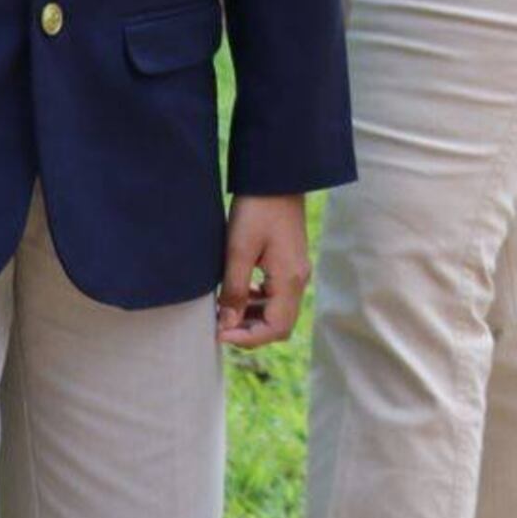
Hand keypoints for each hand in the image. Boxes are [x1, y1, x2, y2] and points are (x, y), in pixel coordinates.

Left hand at [216, 195, 309, 348]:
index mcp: (289, 280)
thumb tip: (226, 324)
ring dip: (251, 317)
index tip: (218, 332)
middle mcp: (298, 280)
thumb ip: (233, 290)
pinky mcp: (289, 264)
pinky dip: (256, 302)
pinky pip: (276, 296)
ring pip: (277, 311)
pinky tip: (236, 292)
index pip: (275, 328)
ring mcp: (296, 272)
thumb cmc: (256, 211)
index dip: (247, 338)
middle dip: (249, 331)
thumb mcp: (238, 251)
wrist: (276, 179)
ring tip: (223, 309)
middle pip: (279, 324)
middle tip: (219, 325)